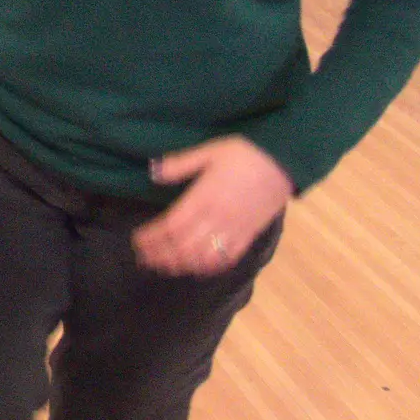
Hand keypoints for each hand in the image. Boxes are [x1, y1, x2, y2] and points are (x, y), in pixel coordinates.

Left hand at [132, 136, 293, 275]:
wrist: (282, 163)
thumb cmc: (243, 154)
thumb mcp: (208, 151)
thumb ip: (180, 164)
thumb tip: (153, 171)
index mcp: (204, 197)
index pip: (172, 226)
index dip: (153, 237)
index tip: (137, 241)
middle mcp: (218, 218)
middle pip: (184, 246)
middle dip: (161, 255)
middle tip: (143, 258)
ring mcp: (235, 230)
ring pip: (204, 256)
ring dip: (181, 264)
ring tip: (163, 266)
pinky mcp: (249, 236)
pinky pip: (227, 258)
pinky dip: (209, 267)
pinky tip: (196, 268)